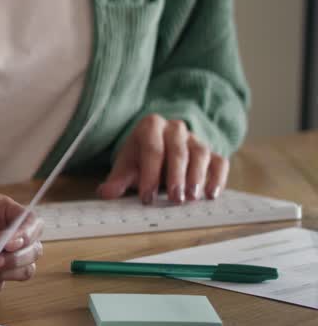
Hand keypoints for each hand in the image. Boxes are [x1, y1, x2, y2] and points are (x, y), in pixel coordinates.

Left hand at [98, 114, 228, 203]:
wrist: (156, 153)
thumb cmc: (140, 160)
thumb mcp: (126, 168)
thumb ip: (117, 181)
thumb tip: (105, 193)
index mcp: (150, 126)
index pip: (152, 148)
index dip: (149, 173)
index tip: (147, 197)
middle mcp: (175, 128)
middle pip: (178, 150)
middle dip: (176, 176)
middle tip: (174, 199)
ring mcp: (195, 139)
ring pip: (200, 153)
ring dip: (197, 176)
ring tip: (191, 198)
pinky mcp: (211, 152)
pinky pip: (219, 161)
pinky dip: (218, 177)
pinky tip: (211, 194)